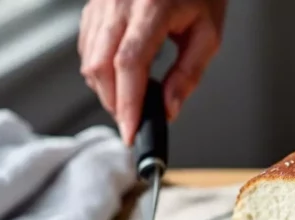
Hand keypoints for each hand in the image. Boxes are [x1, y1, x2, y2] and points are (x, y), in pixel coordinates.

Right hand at [78, 0, 226, 144]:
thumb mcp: (207, 36)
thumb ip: (188, 75)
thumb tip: (169, 109)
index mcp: (152, 7)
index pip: (130, 64)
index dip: (128, 103)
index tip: (131, 130)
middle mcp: (119, 2)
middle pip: (101, 65)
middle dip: (114, 103)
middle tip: (133, 123)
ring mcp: (102, 2)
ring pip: (89, 59)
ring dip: (105, 90)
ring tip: (131, 102)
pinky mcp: (94, 6)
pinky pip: (87, 46)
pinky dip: (100, 71)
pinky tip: (120, 78)